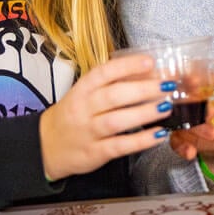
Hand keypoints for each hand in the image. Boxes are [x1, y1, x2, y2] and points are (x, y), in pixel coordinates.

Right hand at [39, 53, 172, 181]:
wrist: (46, 146)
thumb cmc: (73, 115)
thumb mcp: (85, 94)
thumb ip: (112, 84)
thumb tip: (148, 73)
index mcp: (82, 89)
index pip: (104, 73)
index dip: (127, 66)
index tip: (150, 62)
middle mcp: (84, 108)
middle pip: (114, 96)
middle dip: (143, 89)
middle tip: (167, 85)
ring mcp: (89, 131)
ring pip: (117, 121)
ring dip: (144, 113)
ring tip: (165, 106)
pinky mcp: (95, 152)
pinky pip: (120, 146)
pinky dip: (141, 141)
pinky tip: (158, 134)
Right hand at [166, 76, 213, 180]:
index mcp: (208, 86)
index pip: (195, 77)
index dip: (192, 78)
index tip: (196, 81)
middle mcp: (193, 101)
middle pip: (186, 99)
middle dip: (195, 105)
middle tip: (210, 114)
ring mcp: (186, 119)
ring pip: (181, 121)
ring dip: (194, 129)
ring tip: (211, 135)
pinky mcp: (182, 137)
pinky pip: (176, 141)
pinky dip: (182, 148)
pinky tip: (190, 153)